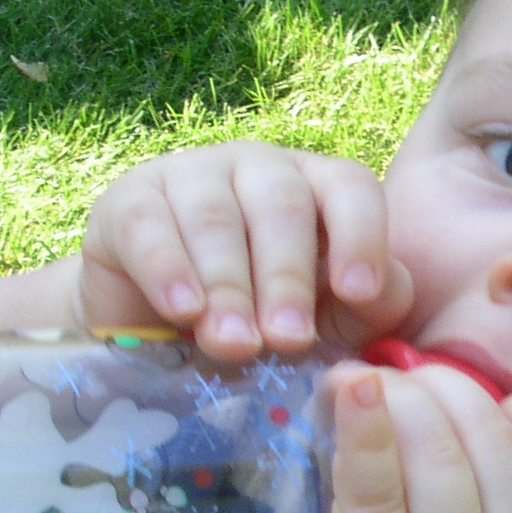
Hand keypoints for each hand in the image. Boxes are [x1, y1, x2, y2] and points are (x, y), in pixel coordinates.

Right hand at [75, 142, 413, 361]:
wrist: (155, 335)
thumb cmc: (258, 325)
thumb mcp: (325, 321)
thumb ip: (369, 305)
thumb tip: (382, 289)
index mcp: (316, 189)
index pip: (350, 188)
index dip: (361, 235)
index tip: (359, 293)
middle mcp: (258, 168)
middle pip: (283, 206)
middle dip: (287, 279)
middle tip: (287, 340)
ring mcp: (191, 175)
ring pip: (216, 219)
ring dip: (229, 287)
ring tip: (235, 344)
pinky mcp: (129, 200)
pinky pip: (149, 226)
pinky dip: (167, 271)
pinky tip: (183, 311)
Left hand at [282, 365, 511, 512]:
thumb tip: (467, 406)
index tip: (492, 408)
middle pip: (499, 442)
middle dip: (455, 390)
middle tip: (417, 385)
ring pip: (440, 454)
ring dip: (409, 399)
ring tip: (380, 388)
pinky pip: (374, 494)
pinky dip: (364, 432)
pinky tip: (353, 389)